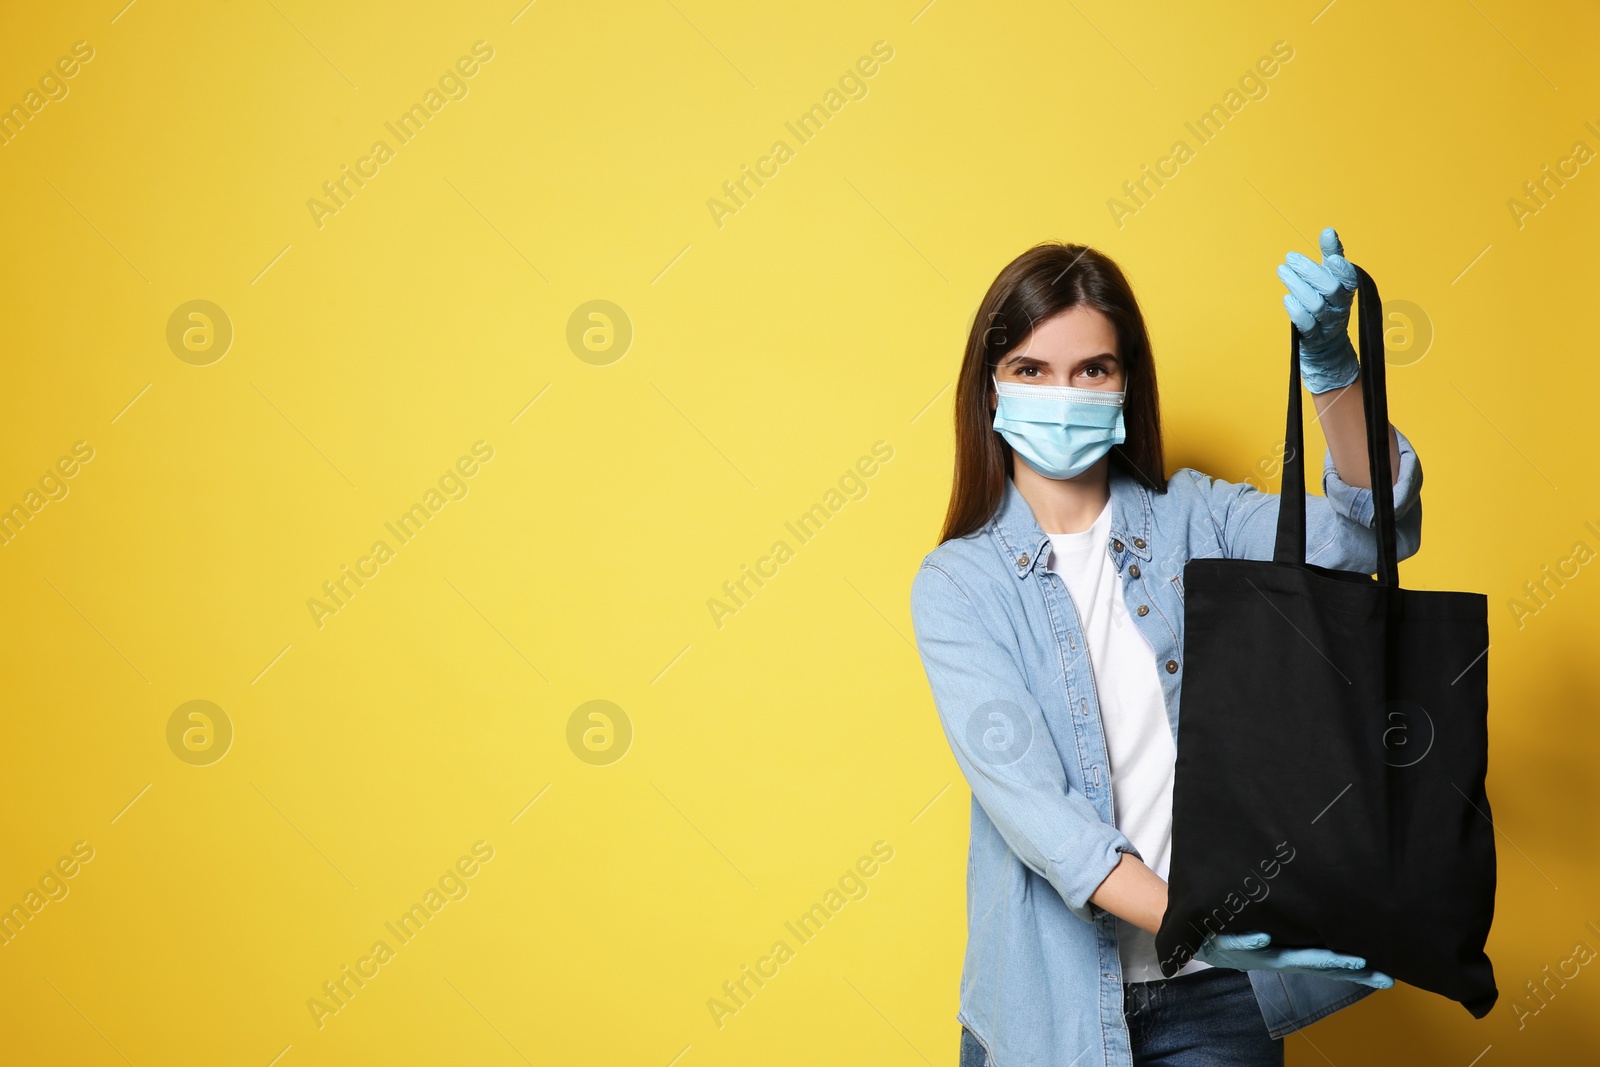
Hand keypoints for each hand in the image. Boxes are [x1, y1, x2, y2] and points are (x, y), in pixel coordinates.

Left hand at [1194, 930, 1393, 988]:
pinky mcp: (1224, 942)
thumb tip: (1331, 894)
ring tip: (1334, 958)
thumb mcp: (1273, 921)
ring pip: (1283, 957)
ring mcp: (1251, 951)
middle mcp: (1275, 955)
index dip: (1357, 971)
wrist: (1193, 927)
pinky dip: (1250, 941)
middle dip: (1342, 966)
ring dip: (1307, 959)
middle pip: (1314, 962)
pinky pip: (1238, 941)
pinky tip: (1264, 939)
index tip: (1387, 977)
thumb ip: (1298, 915)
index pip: (1328, 961)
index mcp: (1289, 950)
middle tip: (1370, 967)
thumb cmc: (1242, 923)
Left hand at [1278, 227, 1359, 392]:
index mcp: (1347, 291)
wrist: (1327, 343)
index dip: (1342, 269)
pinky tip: (1286, 298)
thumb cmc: (1327, 302)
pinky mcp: (1313, 337)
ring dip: (1297, 286)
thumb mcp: (1331, 278)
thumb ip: (1331, 254)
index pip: (1350, 278)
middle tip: (1290, 257)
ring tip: (1282, 271)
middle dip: (1309, 271)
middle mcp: (1340, 307)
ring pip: (1316, 305)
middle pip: (1330, 288)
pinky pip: (1306, 325)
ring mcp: (1328, 324)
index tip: (1329, 257)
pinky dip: (1296, 311)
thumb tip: (1328, 230)